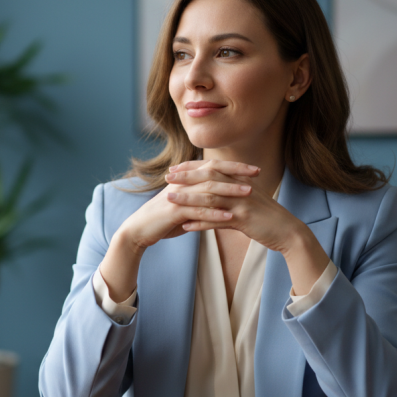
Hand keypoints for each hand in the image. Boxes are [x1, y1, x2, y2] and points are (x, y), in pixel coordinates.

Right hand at [117, 160, 261, 252]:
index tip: (254, 169)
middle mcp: (183, 184)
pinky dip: (214, 214)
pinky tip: (229, 217)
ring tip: (249, 193)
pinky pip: (197, 211)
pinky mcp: (174, 211)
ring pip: (208, 190)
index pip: (214, 167)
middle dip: (237, 173)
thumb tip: (220, 201)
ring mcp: (178, 196)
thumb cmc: (163, 219)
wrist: (139, 229)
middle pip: (213, 173)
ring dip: (230, 191)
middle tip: (257, 174)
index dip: (234, 167)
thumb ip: (200, 200)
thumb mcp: (184, 205)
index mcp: (187, 180)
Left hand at [164, 159, 300, 253]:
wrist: (288, 232)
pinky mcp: (244, 220)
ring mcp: (242, 203)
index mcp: (241, 181)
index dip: (192, 168)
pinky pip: (218, 220)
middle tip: (167, 178)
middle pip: (209, 178)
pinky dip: (200, 223)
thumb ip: (232, 191)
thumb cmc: (266, 217)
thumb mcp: (249, 199)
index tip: (174, 168)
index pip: (212, 168)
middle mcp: (240, 188)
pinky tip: (185, 227)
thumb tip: (214, 187)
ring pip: (210, 198)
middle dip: (186, 177)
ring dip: (188, 199)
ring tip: (170, 200)